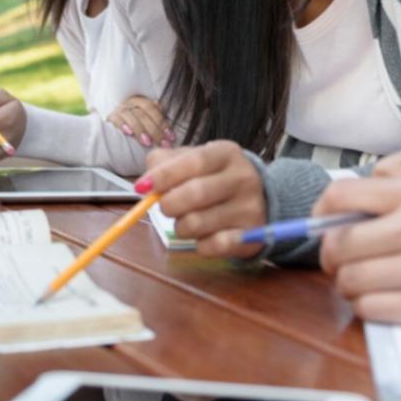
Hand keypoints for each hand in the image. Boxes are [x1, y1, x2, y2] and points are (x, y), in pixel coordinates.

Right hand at [106, 95, 173, 147]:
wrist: (112, 131)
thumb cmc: (137, 127)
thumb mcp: (148, 121)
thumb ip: (157, 121)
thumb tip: (170, 131)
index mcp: (141, 101)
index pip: (153, 108)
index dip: (162, 122)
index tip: (171, 137)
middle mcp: (130, 103)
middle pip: (143, 114)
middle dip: (155, 130)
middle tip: (162, 144)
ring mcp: (119, 109)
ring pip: (131, 117)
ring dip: (140, 130)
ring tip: (148, 143)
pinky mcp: (110, 117)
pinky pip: (116, 120)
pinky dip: (123, 125)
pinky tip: (129, 133)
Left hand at [142, 141, 266, 258]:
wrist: (258, 198)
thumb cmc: (213, 176)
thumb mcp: (192, 160)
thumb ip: (164, 164)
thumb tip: (145, 184)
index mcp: (226, 153)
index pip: (193, 162)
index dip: (164, 175)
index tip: (142, 187)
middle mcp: (243, 178)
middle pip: (195, 193)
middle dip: (169, 204)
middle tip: (166, 207)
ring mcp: (250, 208)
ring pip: (197, 224)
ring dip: (181, 227)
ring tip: (187, 220)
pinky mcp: (250, 237)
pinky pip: (210, 247)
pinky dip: (199, 245)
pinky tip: (205, 236)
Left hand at [315, 176, 400, 335]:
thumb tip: (347, 211)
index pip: (341, 196)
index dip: (320, 215)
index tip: (323, 228)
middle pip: (337, 243)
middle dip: (333, 257)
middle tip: (345, 264)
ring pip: (349, 281)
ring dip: (350, 287)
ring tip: (370, 285)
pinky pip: (371, 311)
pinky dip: (370, 309)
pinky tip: (388, 304)